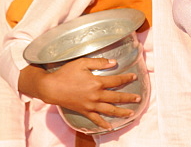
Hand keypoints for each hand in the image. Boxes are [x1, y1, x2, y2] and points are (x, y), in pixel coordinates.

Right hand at [21, 58, 139, 129]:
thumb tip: (114, 62)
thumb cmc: (66, 73)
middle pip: (116, 97)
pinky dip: (103, 124)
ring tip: (131, 113)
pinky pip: (95, 119)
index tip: (134, 77)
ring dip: (121, 112)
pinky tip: (110, 128)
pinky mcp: (84, 111)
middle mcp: (95, 95)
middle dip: (129, 98)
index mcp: (97, 82)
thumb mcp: (82, 63)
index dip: (126, 78)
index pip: (116, 81)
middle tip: (139, 98)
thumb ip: (99, 62)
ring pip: (109, 110)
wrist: (51, 88)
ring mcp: (90, 105)